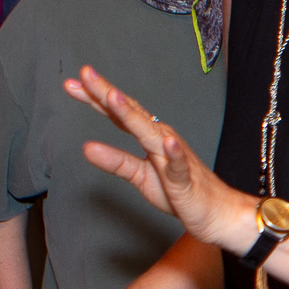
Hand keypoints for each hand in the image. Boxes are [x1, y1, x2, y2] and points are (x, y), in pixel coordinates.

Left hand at [67, 64, 257, 249]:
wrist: (216, 213)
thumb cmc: (180, 192)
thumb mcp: (140, 177)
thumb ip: (116, 161)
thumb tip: (86, 148)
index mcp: (149, 138)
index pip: (118, 114)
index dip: (95, 98)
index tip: (72, 83)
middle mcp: (160, 139)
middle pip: (130, 113)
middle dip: (107, 93)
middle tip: (85, 74)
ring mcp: (174, 157)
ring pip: (150, 133)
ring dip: (132, 115)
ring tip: (113, 98)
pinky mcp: (185, 179)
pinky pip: (179, 165)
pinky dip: (173, 152)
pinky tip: (167, 141)